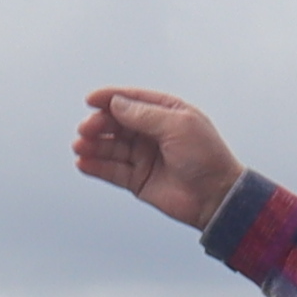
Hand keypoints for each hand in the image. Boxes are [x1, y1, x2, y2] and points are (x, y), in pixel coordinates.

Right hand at [71, 85, 242, 229]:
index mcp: (167, 114)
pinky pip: (111, 171)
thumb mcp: (177, 126)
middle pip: (117, 123)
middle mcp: (153, 133)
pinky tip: (83, 163)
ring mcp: (144, 156)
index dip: (110, 98)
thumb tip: (116, 103)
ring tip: (80, 147)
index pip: (133, 100)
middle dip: (99, 124)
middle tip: (86, 130)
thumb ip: (144, 115)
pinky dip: (96, 166)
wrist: (216, 197)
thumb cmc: (206, 158)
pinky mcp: (138, 179)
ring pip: (111, 147)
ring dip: (93, 146)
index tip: (90, 100)